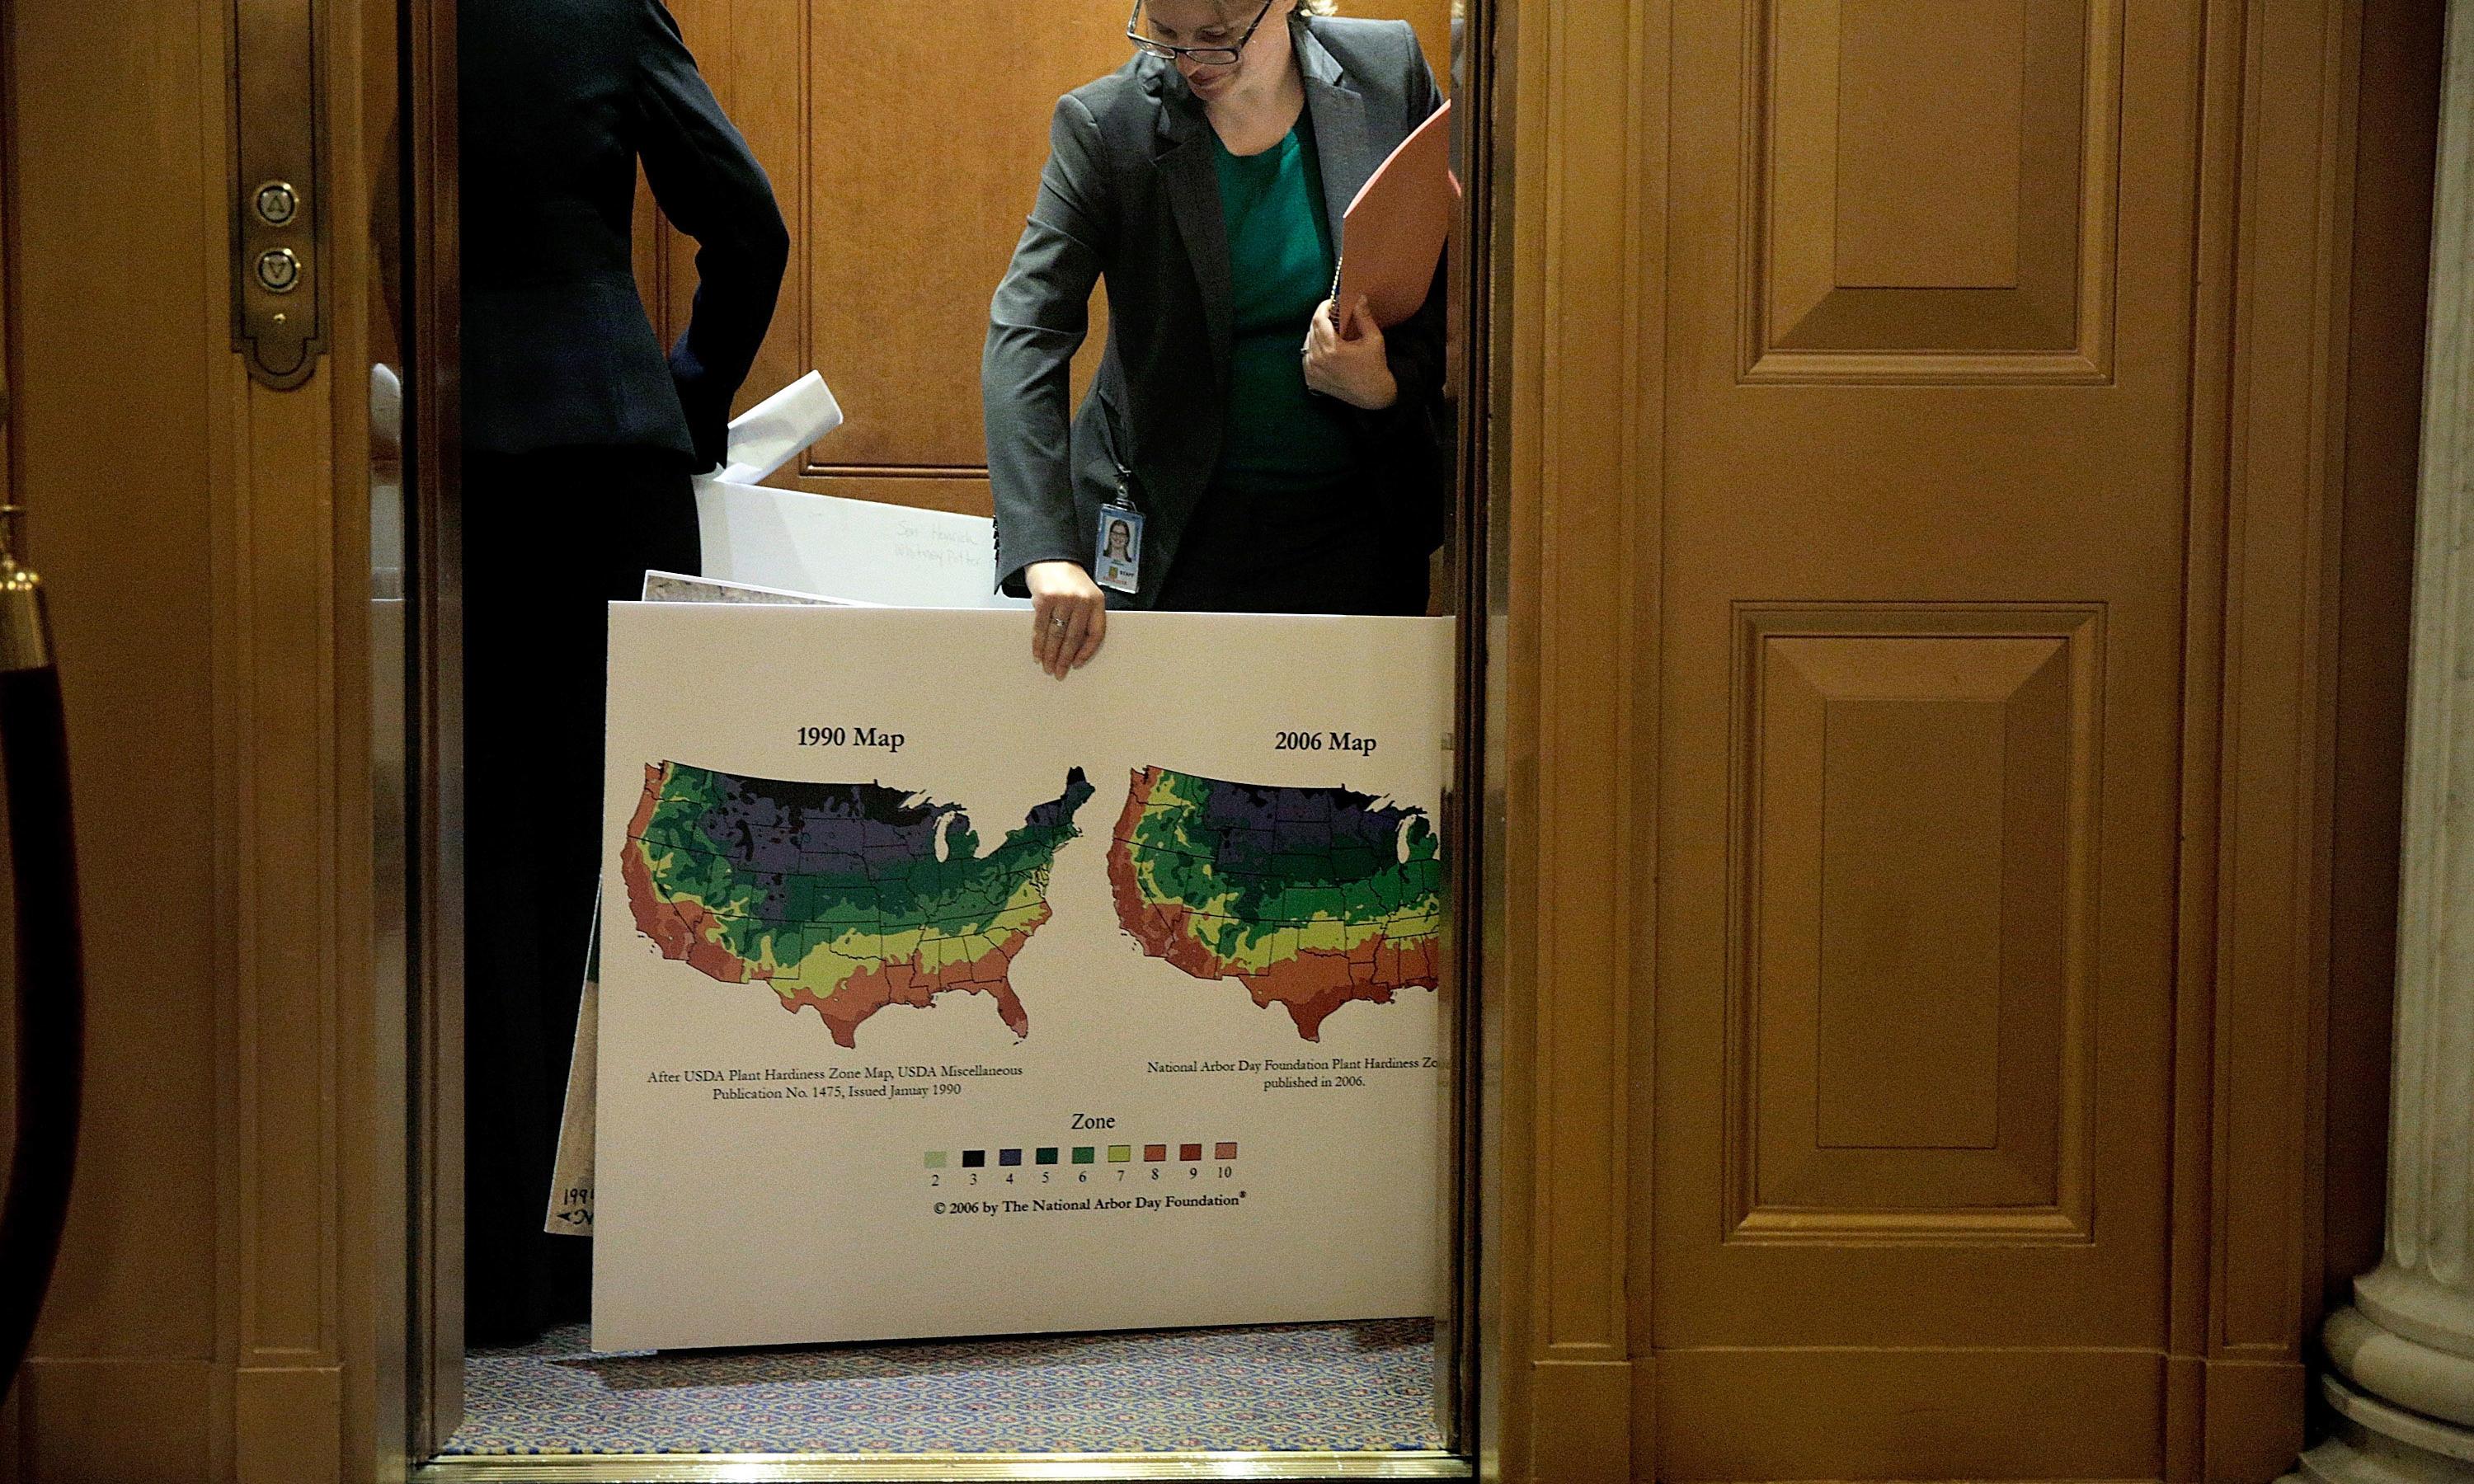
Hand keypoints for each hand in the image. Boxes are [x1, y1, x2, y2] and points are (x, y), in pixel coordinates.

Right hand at [1026, 560, 1106, 679]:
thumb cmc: (1068, 578)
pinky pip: (1041, 628)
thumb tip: (1075, 650)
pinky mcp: (1044, 599)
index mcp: (1096, 601)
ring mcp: (1063, 599)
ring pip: (1056, 636)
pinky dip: (1038, 643)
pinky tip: (1037, 653)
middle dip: (1064, 659)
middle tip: (1059, 672)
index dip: (1087, 652)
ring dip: (1050, 655)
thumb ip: (1084, 617)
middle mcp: (1081, 600)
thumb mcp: (1085, 594)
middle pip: (1074, 638)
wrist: (1050, 556)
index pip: (1096, 633)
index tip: (1078, 664)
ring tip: (1047, 667)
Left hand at [1303, 295, 1398, 409]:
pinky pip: (1307, 355)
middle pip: (1312, 329)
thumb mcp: (1374, 338)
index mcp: (1332, 349)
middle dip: (1322, 319)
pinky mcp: (1310, 379)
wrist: (1372, 395)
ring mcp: (1312, 371)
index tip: (1332, 304)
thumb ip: (1363, 316)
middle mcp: (1318, 360)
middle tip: (1334, 316)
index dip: (1324, 308)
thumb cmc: (1375, 366)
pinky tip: (1326, 348)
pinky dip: (1314, 349)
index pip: (1318, 319)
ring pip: (1307, 341)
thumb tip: (1358, 298)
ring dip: (1317, 334)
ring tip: (1331, 333)